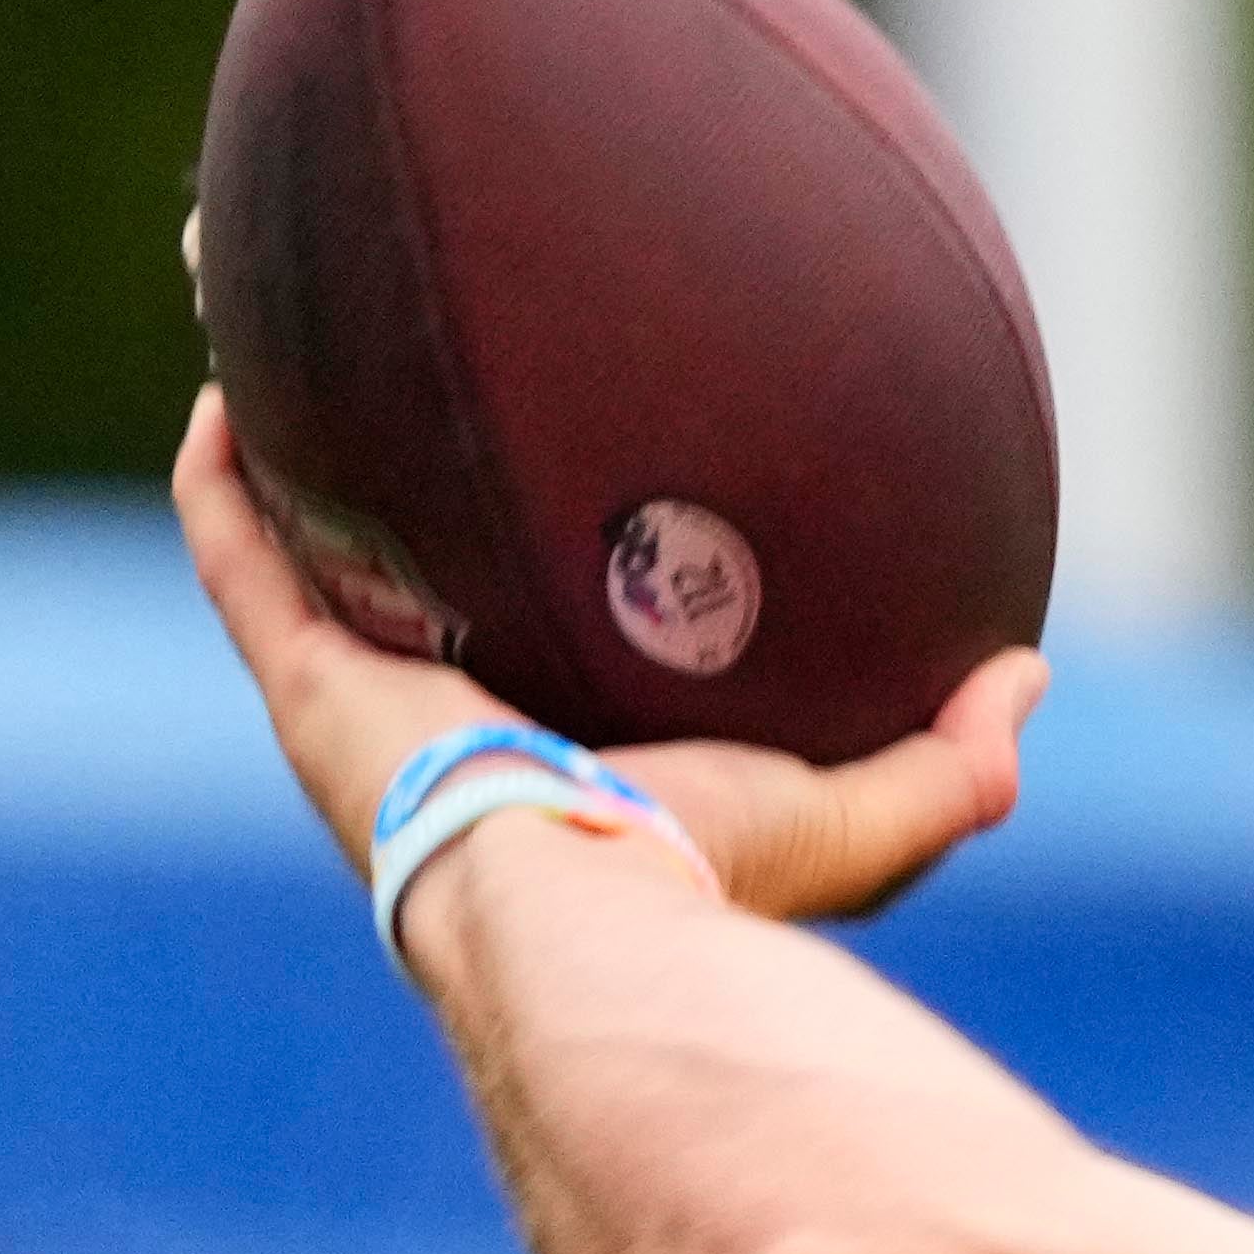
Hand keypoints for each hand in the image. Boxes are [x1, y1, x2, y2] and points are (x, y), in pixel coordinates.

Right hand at [167, 389, 1045, 927]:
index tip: (548, 480)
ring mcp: (357, 704)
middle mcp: (440, 726)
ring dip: (286, 448)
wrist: (588, 922)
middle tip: (405, 382)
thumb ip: (950, 760)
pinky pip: (240, 553)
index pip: (530, 650)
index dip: (527, 573)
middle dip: (392, 497)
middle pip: (401, 587)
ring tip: (278, 331)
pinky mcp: (302, 685)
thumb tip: (1027, 682)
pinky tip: (234, 376)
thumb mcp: (857, 819)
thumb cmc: (710, 889)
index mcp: (549, 756)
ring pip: (300, 551)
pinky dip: (227, 471)